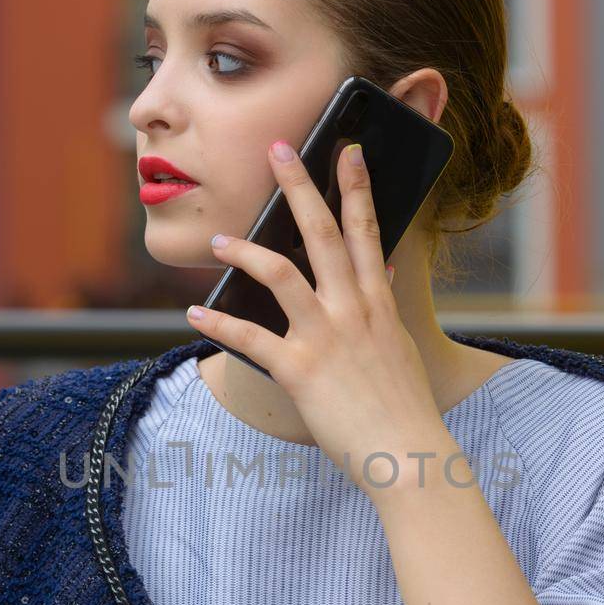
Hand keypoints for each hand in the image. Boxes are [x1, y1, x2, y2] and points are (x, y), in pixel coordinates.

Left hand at [188, 140, 444, 494]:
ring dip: (245, 251)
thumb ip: (383, 308)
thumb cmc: (403, 408)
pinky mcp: (301, 370)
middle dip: (298, 187)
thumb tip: (382, 267)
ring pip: (281, 274)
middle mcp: (353, 311)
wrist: (408, 455)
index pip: (365, 232)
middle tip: (277, 149)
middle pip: (321, 234)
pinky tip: (195, 315)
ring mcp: (326, 337)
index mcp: (378, 304)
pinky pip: (251, 338)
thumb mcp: (399, 348)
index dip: (356, 187)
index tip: (345, 151)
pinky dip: (220, 324)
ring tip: (219, 240)